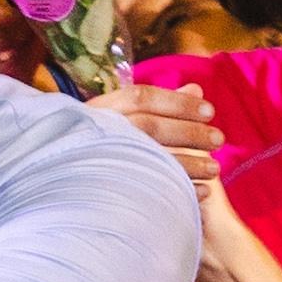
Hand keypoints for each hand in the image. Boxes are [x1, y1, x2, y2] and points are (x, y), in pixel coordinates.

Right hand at [89, 80, 221, 187]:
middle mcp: (96, 132)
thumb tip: (196, 89)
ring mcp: (96, 162)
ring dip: (189, 164)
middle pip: (148, 126)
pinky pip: (147, 190)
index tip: (210, 112)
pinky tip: (199, 192)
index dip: (178, 103)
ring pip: (149, 159)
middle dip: (189, 133)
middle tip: (219, 140)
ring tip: (214, 170)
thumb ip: (160, 106)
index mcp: (100, 110)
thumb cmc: (100, 145)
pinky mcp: (102, 191)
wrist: (62, 188)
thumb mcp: (123, 119)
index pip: (141, 97)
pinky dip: (177, 190)